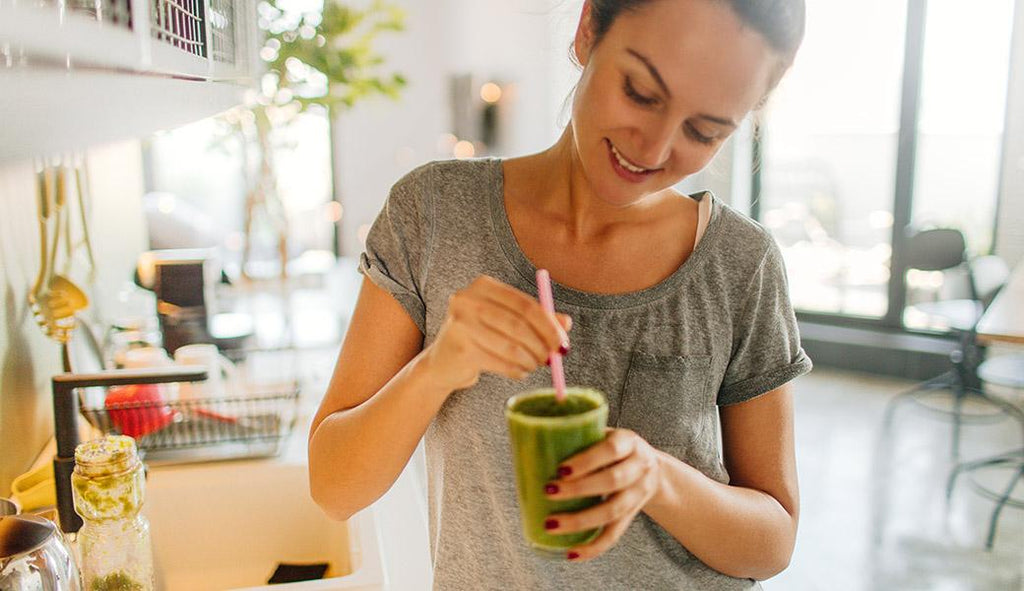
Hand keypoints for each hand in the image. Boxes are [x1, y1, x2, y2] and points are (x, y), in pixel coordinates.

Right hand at [423, 275, 571, 391]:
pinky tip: (519, 371)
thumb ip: (537, 319)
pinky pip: (498, 361)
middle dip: (541, 344)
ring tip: (535, 365)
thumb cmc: (482, 337)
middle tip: (554, 358)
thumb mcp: (509, 322)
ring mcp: (460, 323)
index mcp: (483, 286)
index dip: (549, 325)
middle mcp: (468, 299)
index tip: (563, 342)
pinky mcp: (459, 347)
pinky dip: (515, 369)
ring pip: (510, 345)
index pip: (525, 304)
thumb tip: (566, 323)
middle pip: (518, 323)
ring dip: (529, 359)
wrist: (444, 362)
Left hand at [543, 428, 662, 560]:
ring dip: (580, 521)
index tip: (560, 469)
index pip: (611, 449)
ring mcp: (638, 493)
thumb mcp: (604, 433)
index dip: (586, 461)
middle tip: (549, 492)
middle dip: (578, 489)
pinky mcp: (632, 516)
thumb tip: (531, 439)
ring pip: (613, 511)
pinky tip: (571, 553)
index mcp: (629, 441)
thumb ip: (578, 433)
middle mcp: (639, 467)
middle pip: (613, 481)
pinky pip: (614, 535)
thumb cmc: (614, 448)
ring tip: (551, 524)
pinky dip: (593, 547)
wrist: (652, 468)